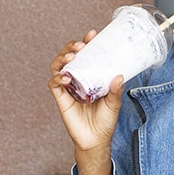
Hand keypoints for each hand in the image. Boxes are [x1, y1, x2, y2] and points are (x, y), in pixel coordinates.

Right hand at [48, 30, 124, 152]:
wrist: (96, 140)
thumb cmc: (105, 121)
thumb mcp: (114, 103)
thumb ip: (116, 91)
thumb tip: (119, 75)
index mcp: (90, 76)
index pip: (86, 55)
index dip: (86, 42)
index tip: (92, 34)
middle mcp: (77, 79)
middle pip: (68, 56)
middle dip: (71, 47)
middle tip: (80, 45)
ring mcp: (68, 88)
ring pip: (58, 66)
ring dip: (62, 58)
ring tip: (71, 57)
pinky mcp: (61, 99)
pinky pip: (53, 84)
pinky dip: (57, 78)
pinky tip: (66, 78)